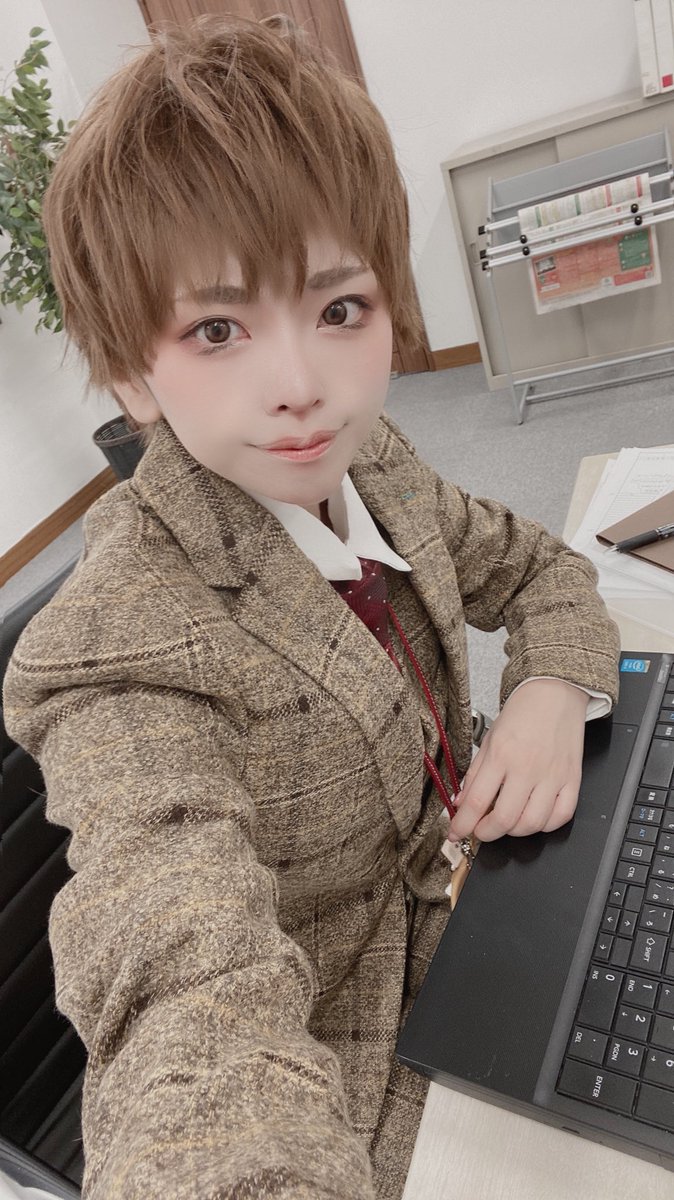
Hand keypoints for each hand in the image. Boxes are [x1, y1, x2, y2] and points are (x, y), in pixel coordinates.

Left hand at [447, 679, 587, 842]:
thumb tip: (461, 803)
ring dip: (514, 832)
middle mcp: (527, 768)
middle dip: (486, 833)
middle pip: (504, 820)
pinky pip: (561, 816)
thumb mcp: (489, 739)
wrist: (554, 693)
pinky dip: (545, 826)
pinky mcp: (572, 779)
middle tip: (480, 830)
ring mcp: (553, 776)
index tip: (456, 832)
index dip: (462, 825)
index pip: (477, 802)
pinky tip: (534, 817)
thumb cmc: (522, 712)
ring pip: (532, 824)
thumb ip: (475, 774)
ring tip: (506, 822)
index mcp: (502, 755)